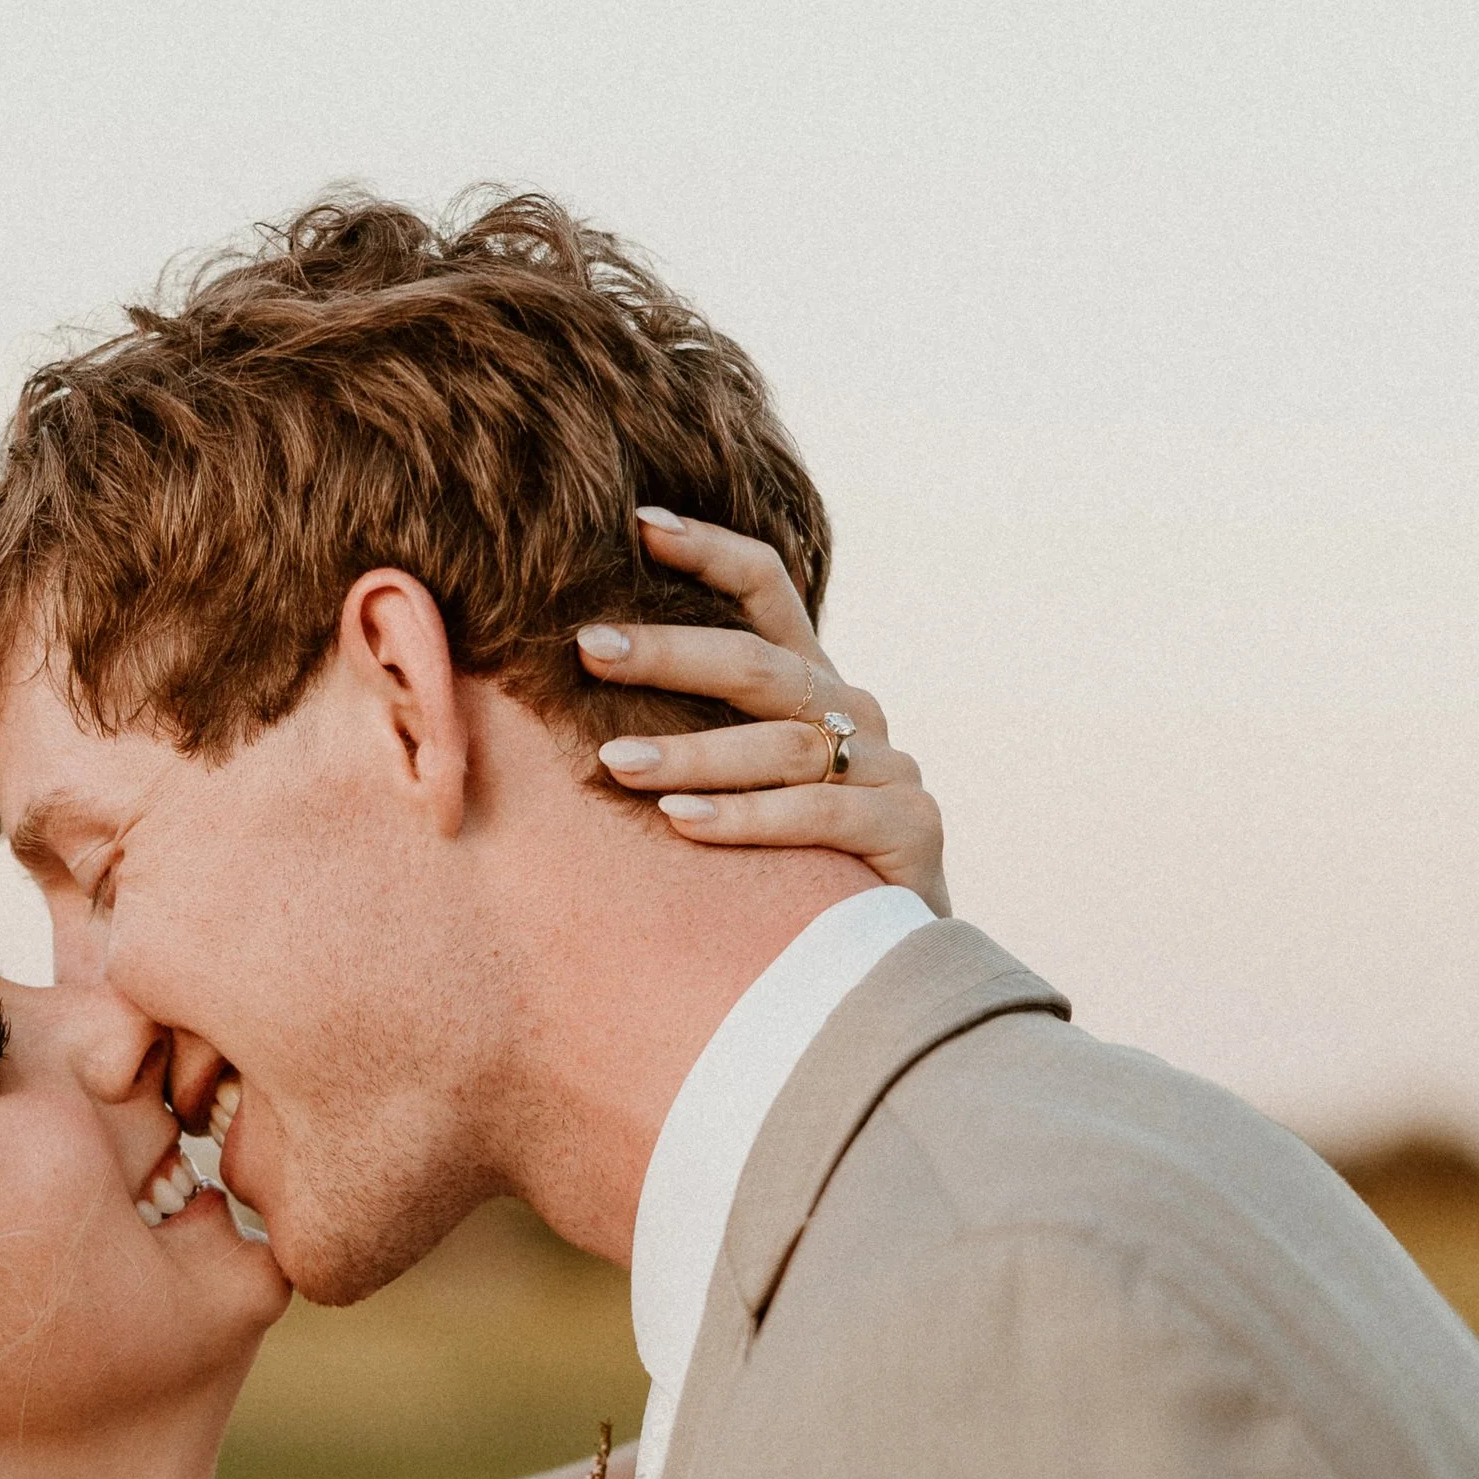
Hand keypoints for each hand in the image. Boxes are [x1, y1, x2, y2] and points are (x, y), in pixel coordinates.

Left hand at [577, 506, 949, 914]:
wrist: (890, 954)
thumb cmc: (788, 864)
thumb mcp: (739, 783)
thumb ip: (686, 730)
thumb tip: (569, 687)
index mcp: (810, 683)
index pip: (766, 588)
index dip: (708, 549)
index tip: (636, 524)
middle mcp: (853, 710)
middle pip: (760, 664)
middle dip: (669, 653)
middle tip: (589, 648)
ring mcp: (888, 767)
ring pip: (780, 745)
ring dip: (692, 754)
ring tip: (614, 764)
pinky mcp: (908, 828)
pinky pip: (816, 816)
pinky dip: (746, 819)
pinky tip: (683, 824)